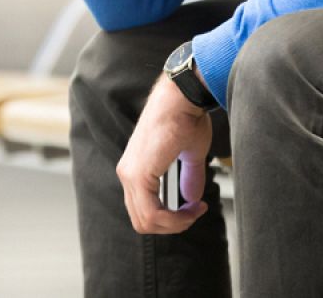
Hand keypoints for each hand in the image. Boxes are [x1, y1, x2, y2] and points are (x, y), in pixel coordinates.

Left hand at [116, 75, 212, 234]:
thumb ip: (188, 177)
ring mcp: (130, 174)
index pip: (144, 209)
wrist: (182, 97)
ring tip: (195, 211)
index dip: (171, 217)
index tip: (195, 207)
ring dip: (175, 223)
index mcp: (135, 167)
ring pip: (146, 222)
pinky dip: (174, 219)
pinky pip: (152, 213)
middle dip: (173, 224)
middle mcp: (127, 173)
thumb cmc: (185, 115)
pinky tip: (191, 208)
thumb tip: (192, 198)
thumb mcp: (189, 153)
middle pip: (143, 221)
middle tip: (195, 213)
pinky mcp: (139, 174)